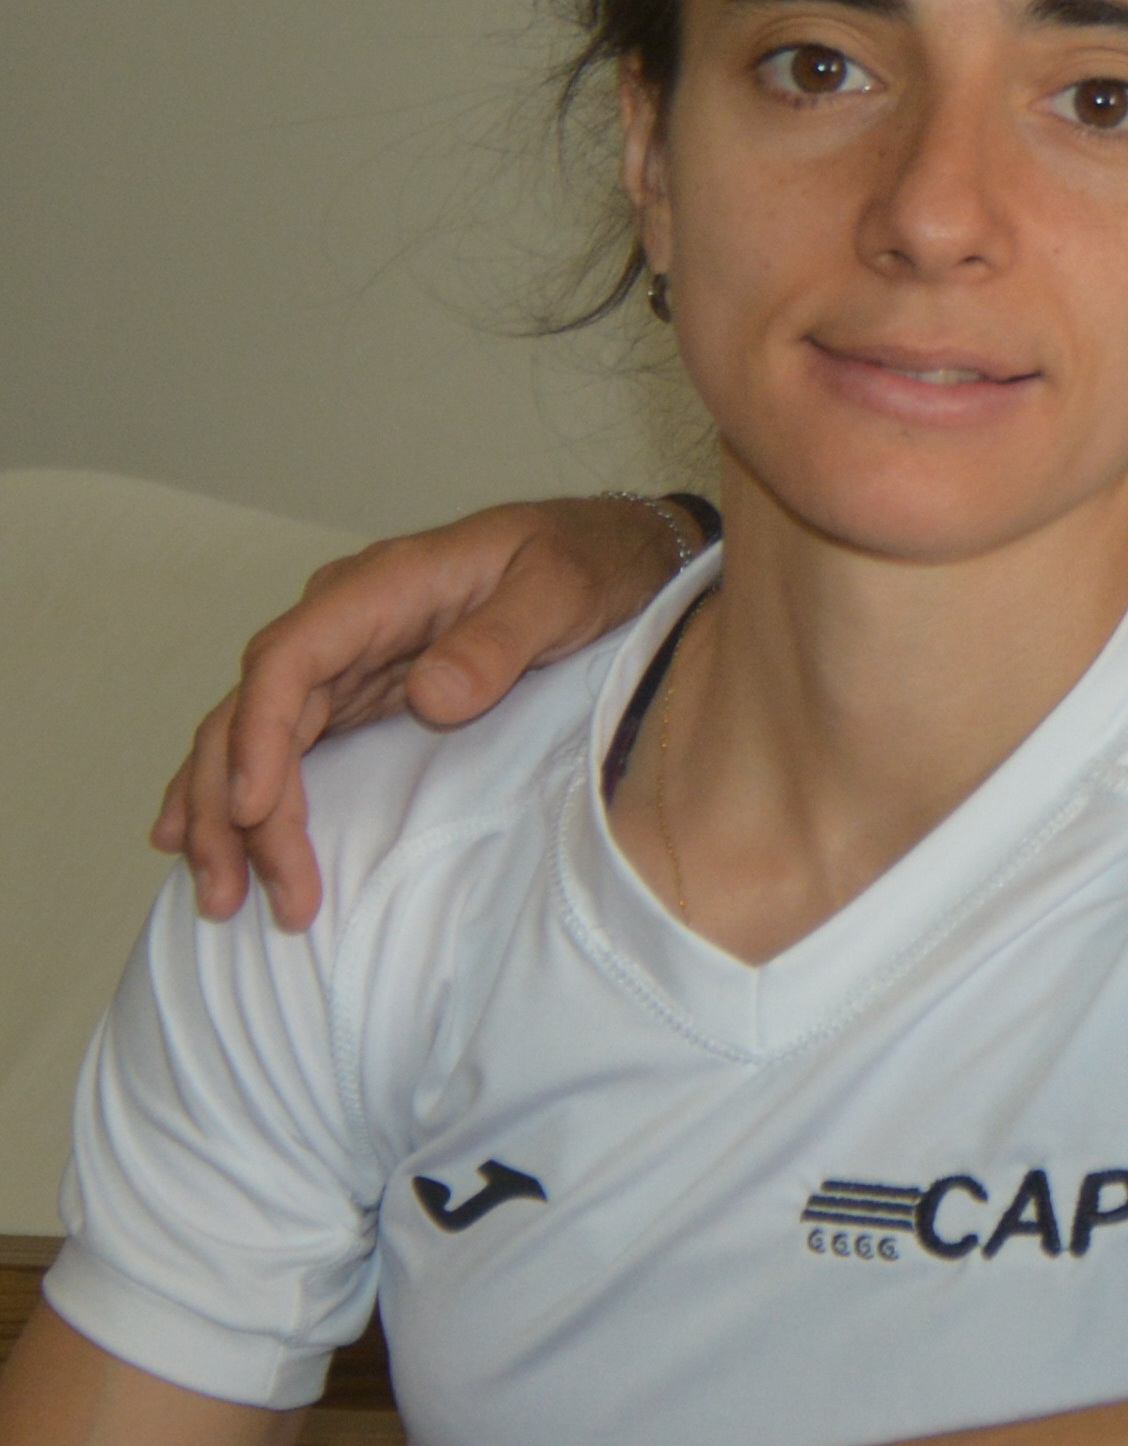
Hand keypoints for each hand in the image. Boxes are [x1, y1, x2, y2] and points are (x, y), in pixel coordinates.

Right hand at [153, 498, 688, 930]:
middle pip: (254, 710)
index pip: (289, 658)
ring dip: (228, 816)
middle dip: (234, 805)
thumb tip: (430, 695)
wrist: (606, 549)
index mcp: (379, 588)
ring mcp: (344, 658)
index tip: (255, 808)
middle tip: (239, 892)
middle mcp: (342, 621)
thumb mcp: (558, 591)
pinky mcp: (357, 692)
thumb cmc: (581, 563)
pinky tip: (203, 841)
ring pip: (253, 735)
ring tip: (221, 896)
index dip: (260, 734)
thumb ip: (498, 640)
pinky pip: (280, 743)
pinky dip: (241, 793)